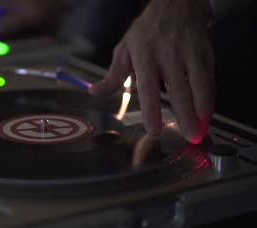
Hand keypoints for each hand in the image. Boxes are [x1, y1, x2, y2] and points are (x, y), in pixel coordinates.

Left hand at [90, 0, 215, 143]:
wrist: (177, 5)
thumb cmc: (147, 32)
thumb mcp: (124, 49)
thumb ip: (113, 75)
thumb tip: (94, 92)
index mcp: (145, 55)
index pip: (148, 87)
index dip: (151, 109)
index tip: (154, 129)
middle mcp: (169, 55)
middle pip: (179, 89)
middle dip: (185, 115)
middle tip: (188, 136)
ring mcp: (190, 55)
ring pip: (199, 85)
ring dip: (202, 110)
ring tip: (200, 131)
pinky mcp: (206, 55)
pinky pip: (209, 80)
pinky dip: (210, 99)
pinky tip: (207, 114)